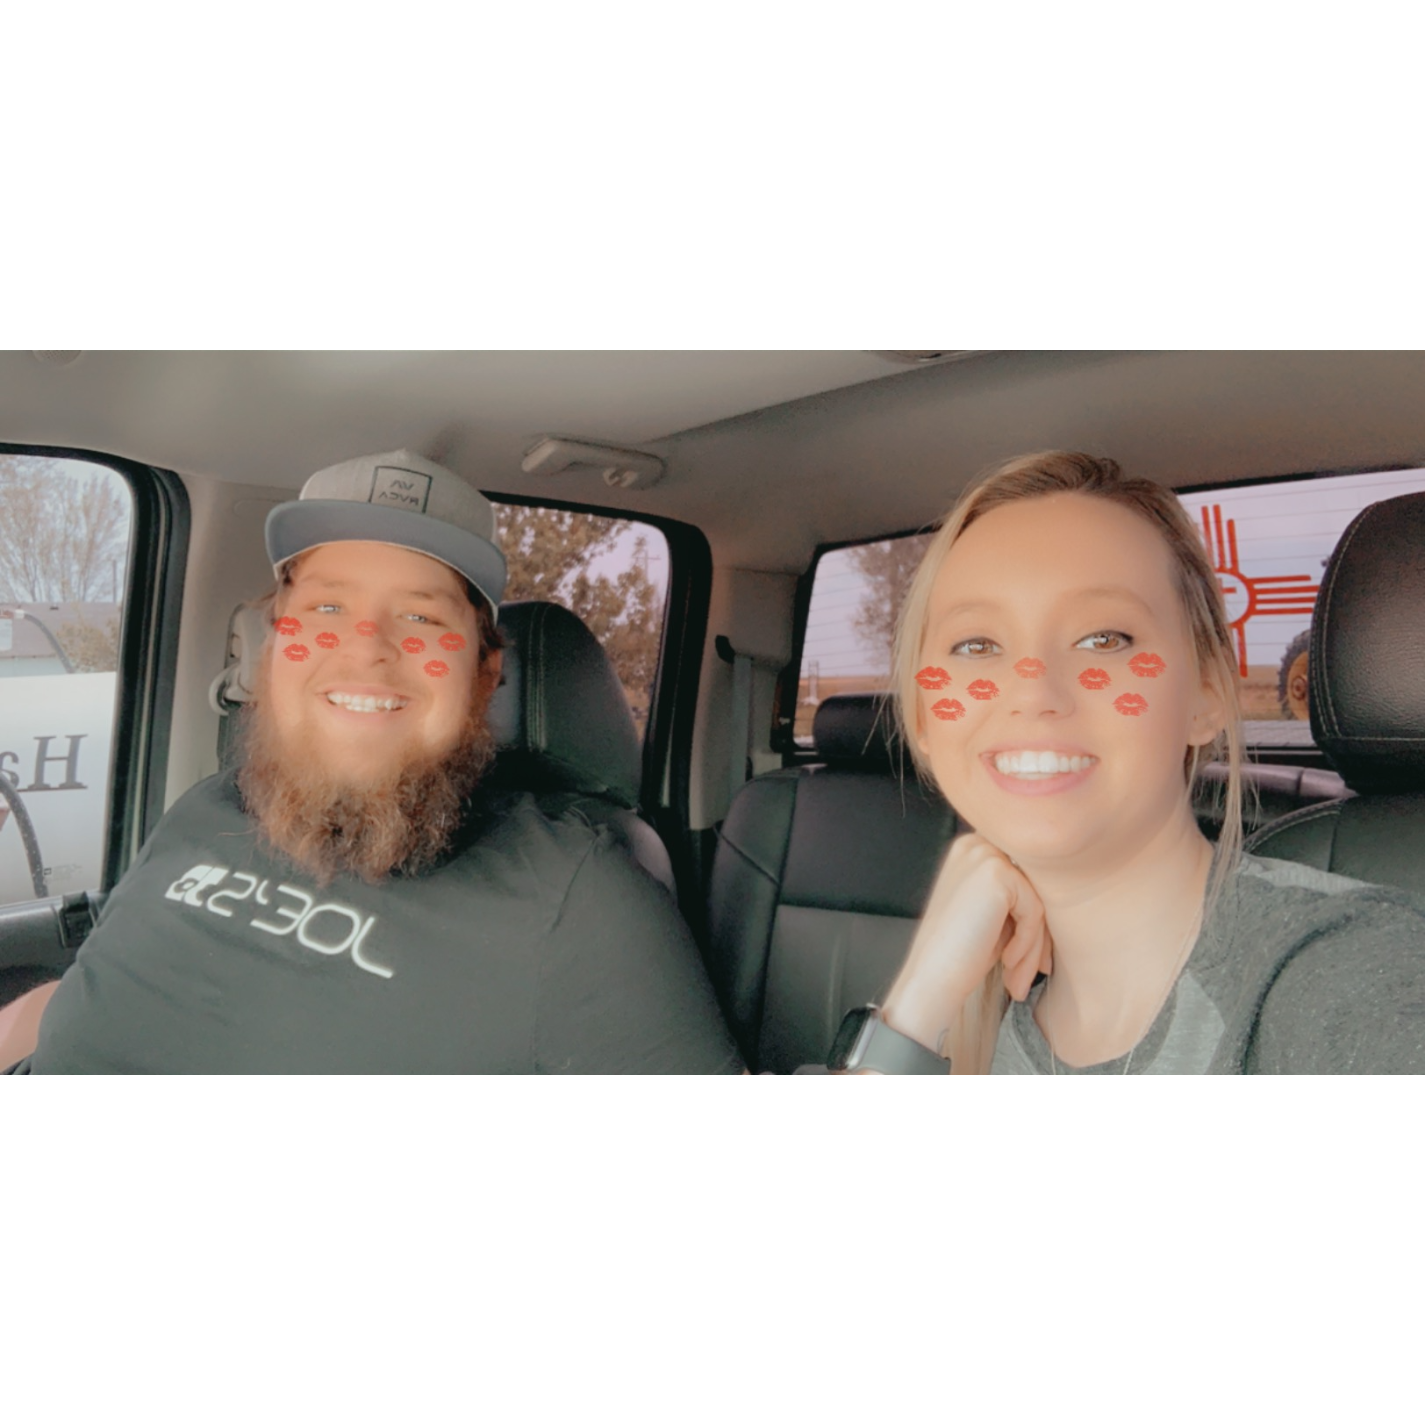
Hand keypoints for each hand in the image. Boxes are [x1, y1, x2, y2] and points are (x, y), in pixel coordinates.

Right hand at [881, 834, 1052, 1048]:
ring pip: (1036, 902)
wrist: (932, 977)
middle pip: (1032, 890)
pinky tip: (1006, 962)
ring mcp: (985, 855)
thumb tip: (1064, 902)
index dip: (1031, 924)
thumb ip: (1018, 898)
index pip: (1023, 882)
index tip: (1030, 961)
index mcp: (972, 849)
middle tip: (1025, 976)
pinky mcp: (996, 873)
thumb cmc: (959, 954)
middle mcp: (976, 844)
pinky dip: (1027, 943)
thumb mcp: (992, 916)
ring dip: (1033, 947)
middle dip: (1035, 938)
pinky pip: (1034, 911)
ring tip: (1018, 979)